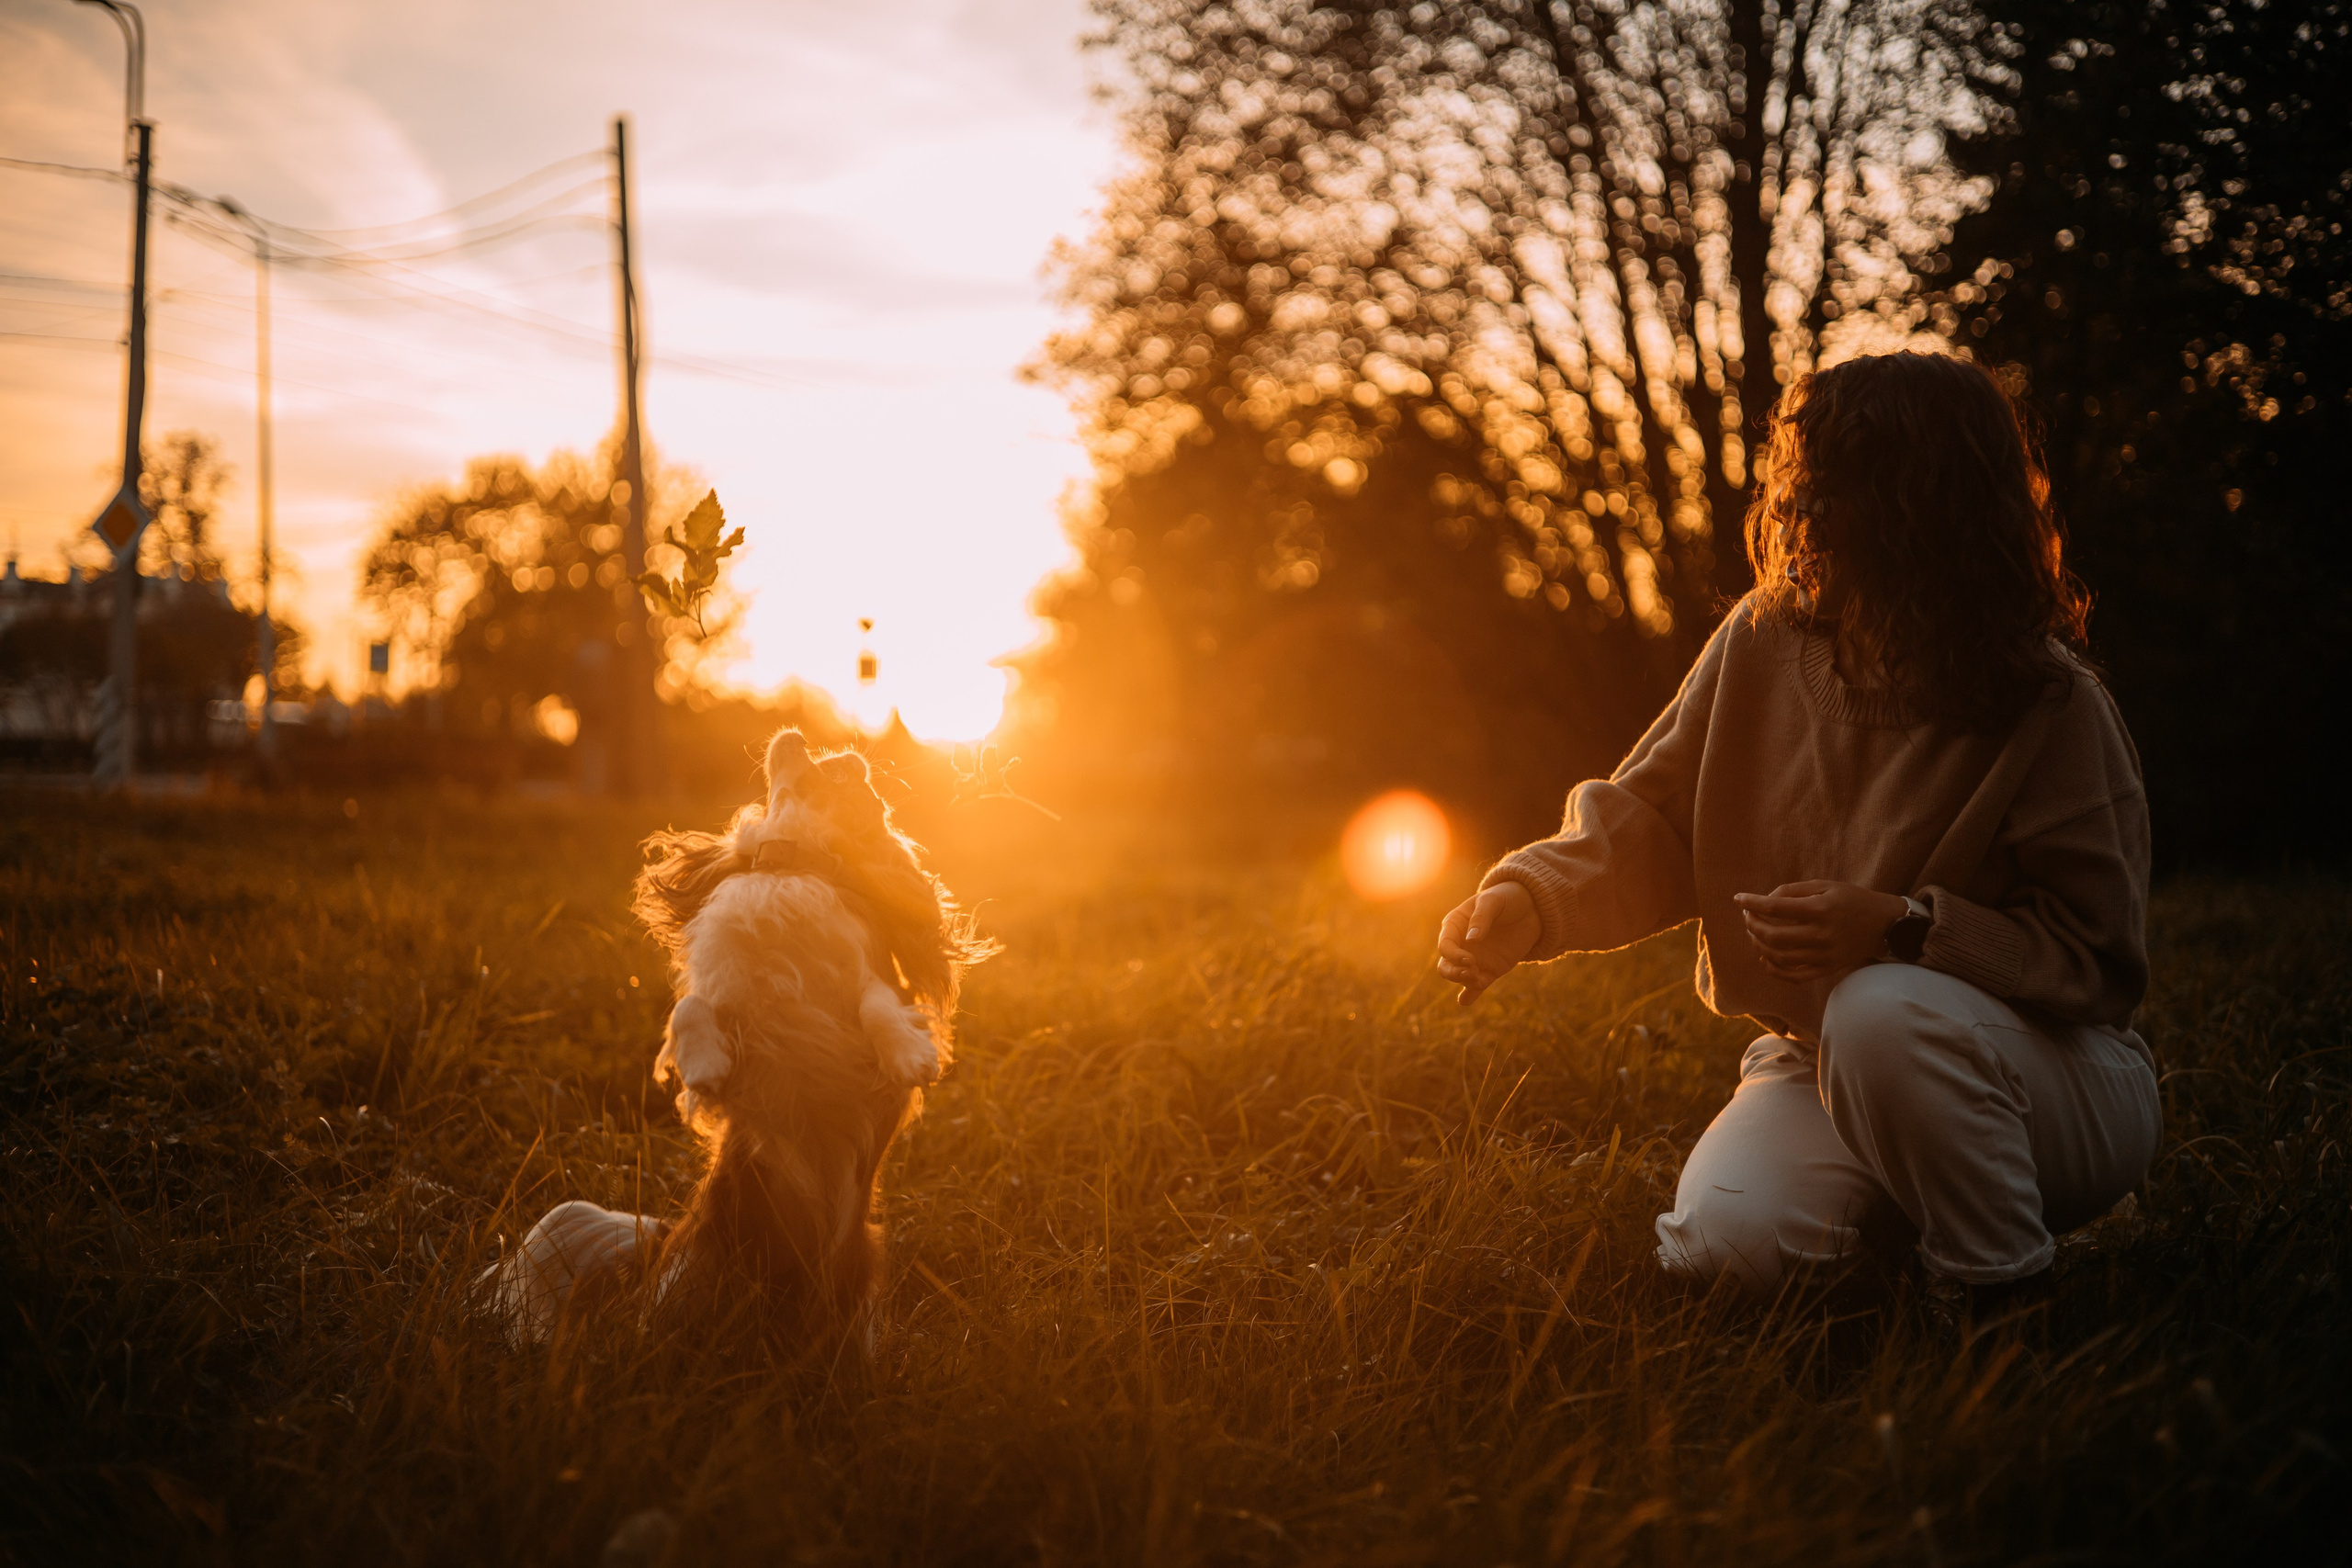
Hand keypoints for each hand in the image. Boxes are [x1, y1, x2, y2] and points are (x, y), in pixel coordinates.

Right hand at [1435, 881, 1540, 1005]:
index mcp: (1455, 925)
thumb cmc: (1506, 898)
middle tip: (1472, 971)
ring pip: (1459, 977)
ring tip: (1480, 981)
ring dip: (1465, 982)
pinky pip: (1477, 985)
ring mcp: (1475, 959)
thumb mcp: (1494, 901)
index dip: (1453, 955)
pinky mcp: (1490, 970)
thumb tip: (1471, 939)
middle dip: (1454, 972)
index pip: (1445, 945)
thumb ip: (1481, 918)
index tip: (1470, 960)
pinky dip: (1470, 994)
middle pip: (1446, 965)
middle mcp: (1461, 944)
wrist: (1531, 908)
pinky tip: (1465, 1001)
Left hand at [1734, 880, 1908, 984]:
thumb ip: (1793, 891)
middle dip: (1752, 925)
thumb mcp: (1825, 885)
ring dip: (1759, 945)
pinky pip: (1795, 976)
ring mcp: (1824, 955)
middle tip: (1747, 916)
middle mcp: (1821, 934)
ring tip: (1754, 933)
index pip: (1775, 908)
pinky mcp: (1827, 969)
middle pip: (1773, 936)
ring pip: (1779, 957)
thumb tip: (1764, 900)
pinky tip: (1765, 958)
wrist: (1885, 924)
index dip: (1751, 903)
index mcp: (1820, 909)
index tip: (1738, 898)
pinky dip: (1774, 970)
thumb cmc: (1852, 899)